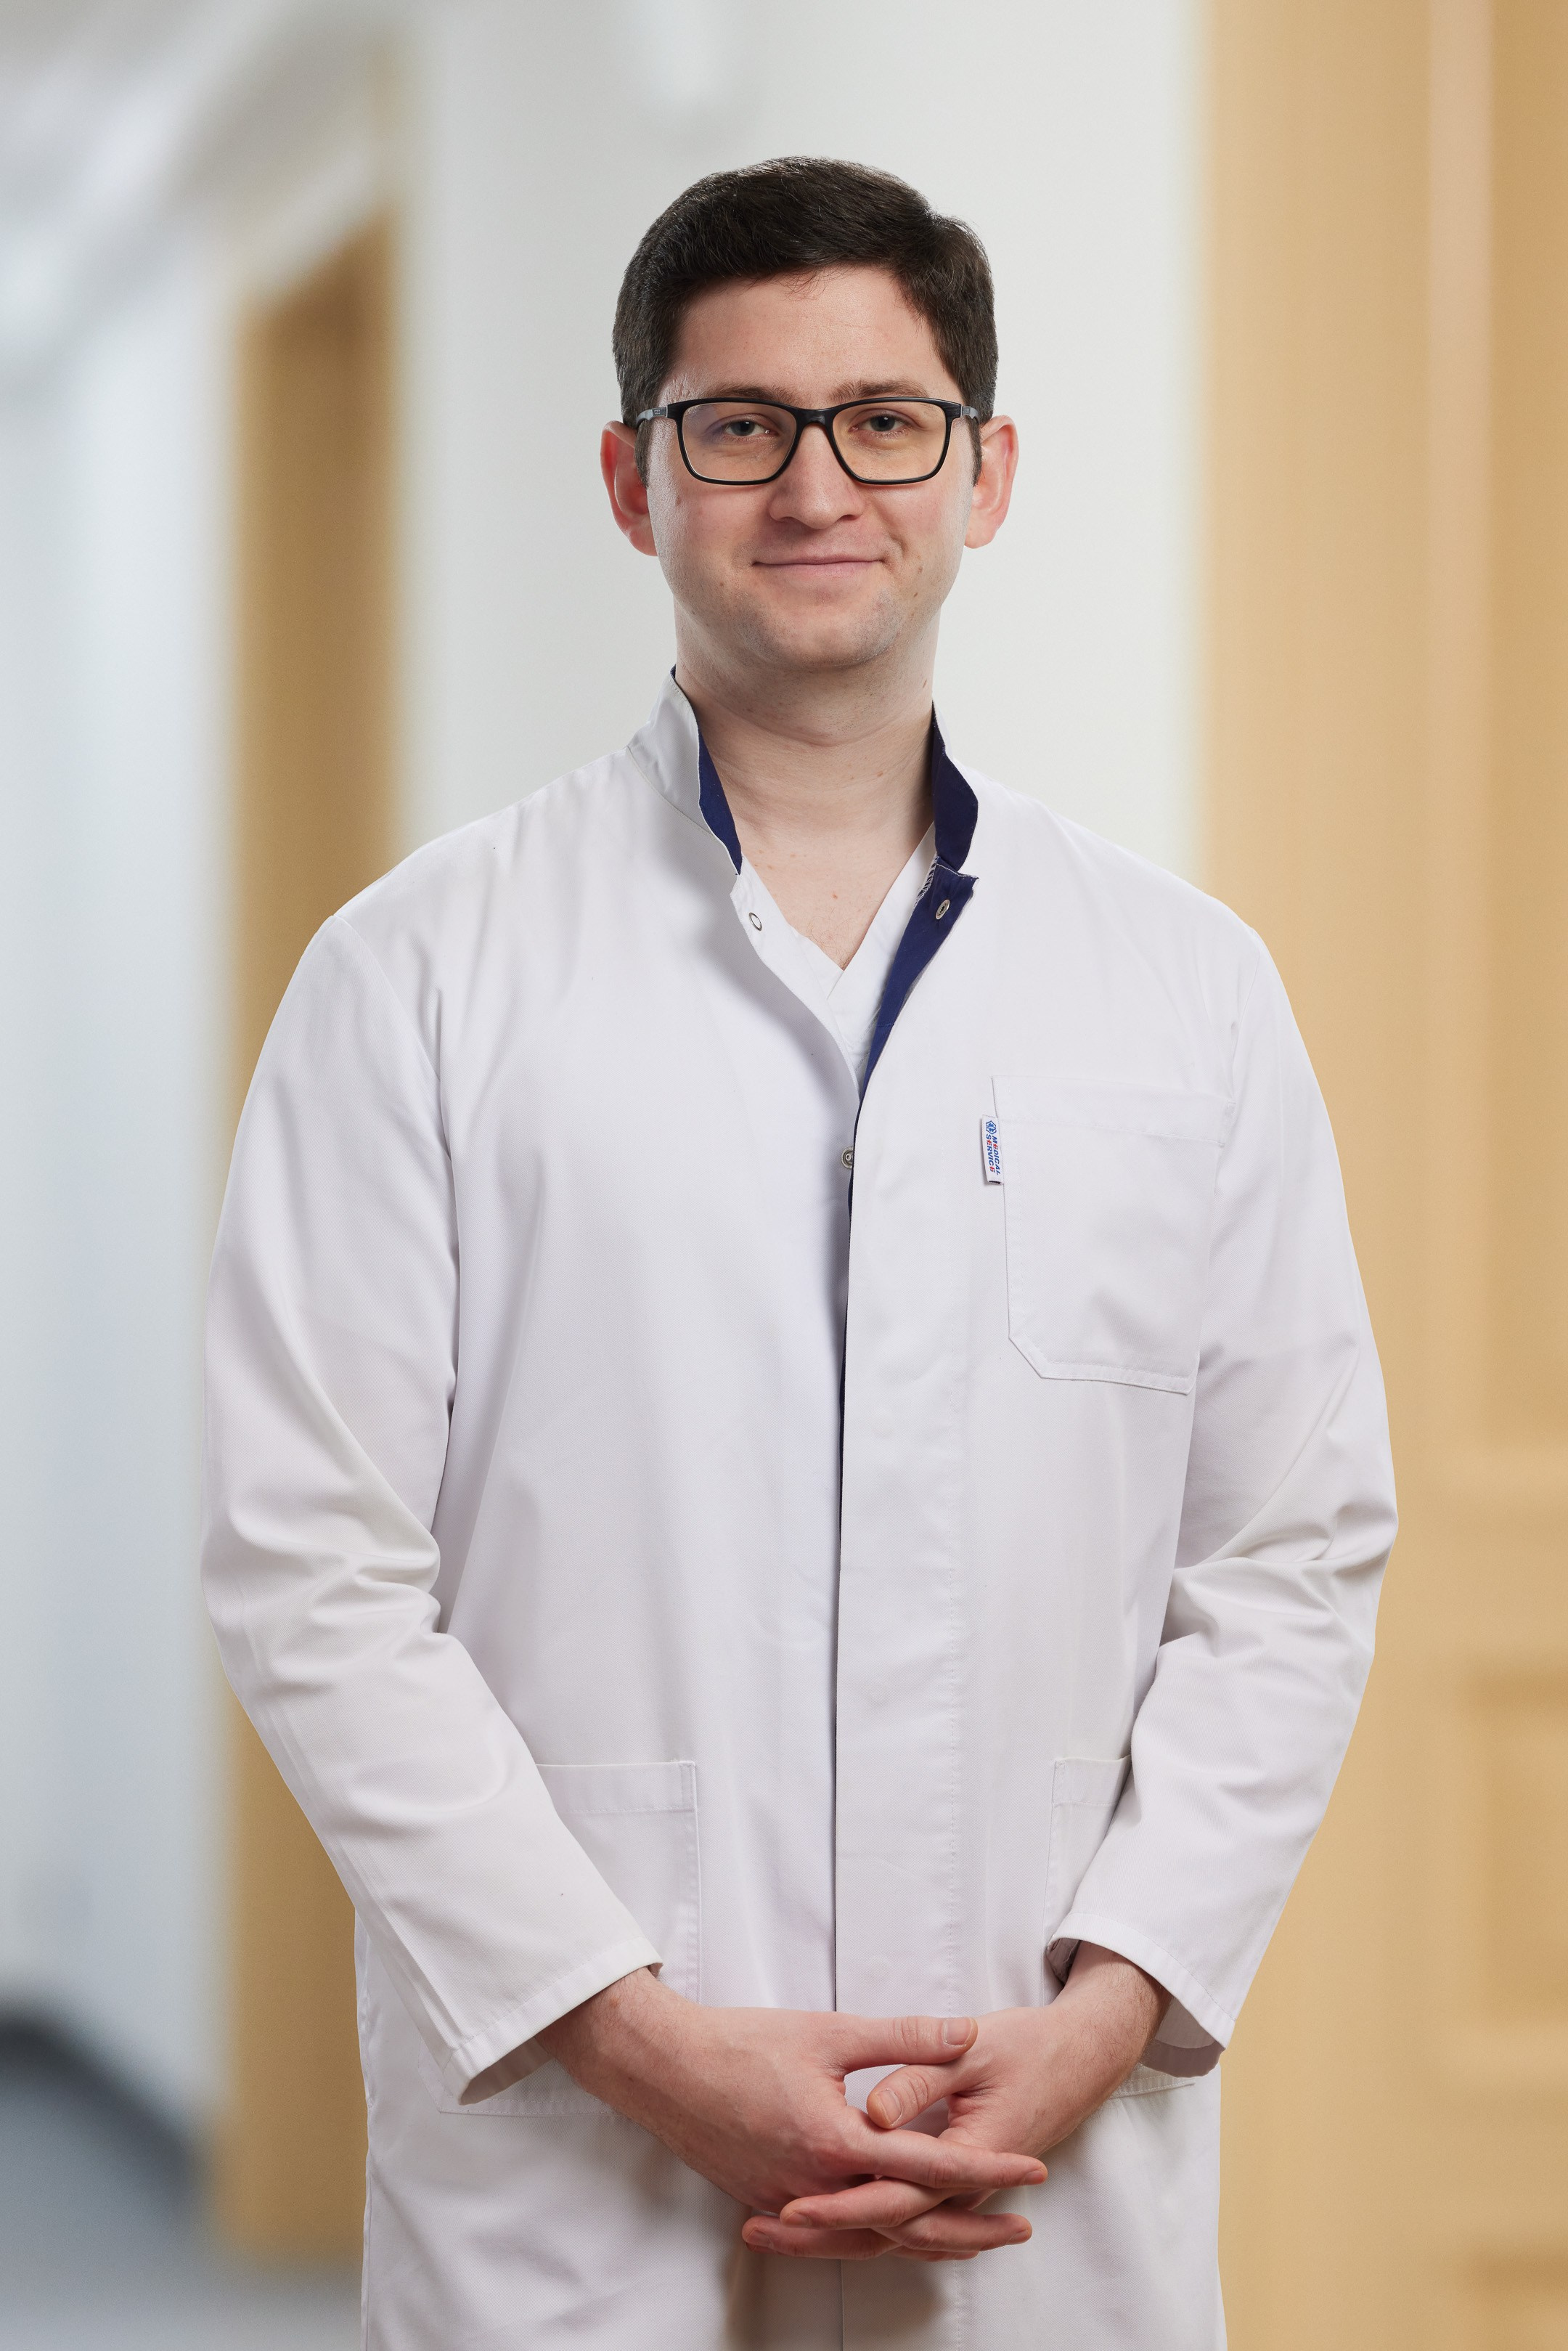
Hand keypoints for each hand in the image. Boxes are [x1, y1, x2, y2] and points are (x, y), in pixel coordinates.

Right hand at [537, 1969, 1046, 2237]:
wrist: (663, 2069)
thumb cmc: (742, 2042)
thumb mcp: (829, 2030)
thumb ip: (903, 2036)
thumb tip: (967, 2032)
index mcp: (834, 2142)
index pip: (929, 2164)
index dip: (988, 2168)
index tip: (1034, 2171)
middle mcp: (816, 2188)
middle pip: (910, 2222)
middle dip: (971, 2227)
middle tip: (1022, 2228)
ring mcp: (790, 2204)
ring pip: (874, 2238)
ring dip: (927, 2239)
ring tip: (976, 2239)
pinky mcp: (770, 2205)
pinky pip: (837, 2235)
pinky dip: (877, 2237)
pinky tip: (899, 2231)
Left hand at [750, 1946, 1166, 2260]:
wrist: (1080, 2059)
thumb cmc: (1030, 2046)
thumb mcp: (975, 2048)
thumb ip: (918, 2073)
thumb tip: (876, 2110)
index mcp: (967, 2153)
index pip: (893, 2196)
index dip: (838, 2205)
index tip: (789, 2208)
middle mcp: (962, 2185)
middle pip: (883, 2226)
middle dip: (819, 2233)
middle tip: (756, 2229)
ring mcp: (958, 2190)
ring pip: (889, 2230)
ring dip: (831, 2235)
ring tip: (766, 2230)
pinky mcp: (951, 2182)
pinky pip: (902, 2217)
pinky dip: (859, 2223)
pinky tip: (821, 2220)